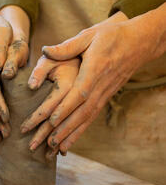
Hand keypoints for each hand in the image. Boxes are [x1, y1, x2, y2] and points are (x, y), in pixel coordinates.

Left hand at [24, 8, 165, 154]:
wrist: (140, 42)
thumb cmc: (112, 36)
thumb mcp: (90, 35)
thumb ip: (67, 46)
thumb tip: (45, 51)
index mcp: (95, 70)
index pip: (79, 93)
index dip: (66, 107)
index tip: (51, 120)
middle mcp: (100, 87)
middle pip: (80, 112)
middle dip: (61, 128)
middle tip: (43, 141)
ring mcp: (104, 95)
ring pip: (85, 119)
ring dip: (69, 135)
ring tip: (52, 149)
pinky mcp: (104, 99)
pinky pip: (90, 119)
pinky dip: (78, 132)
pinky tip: (66, 144)